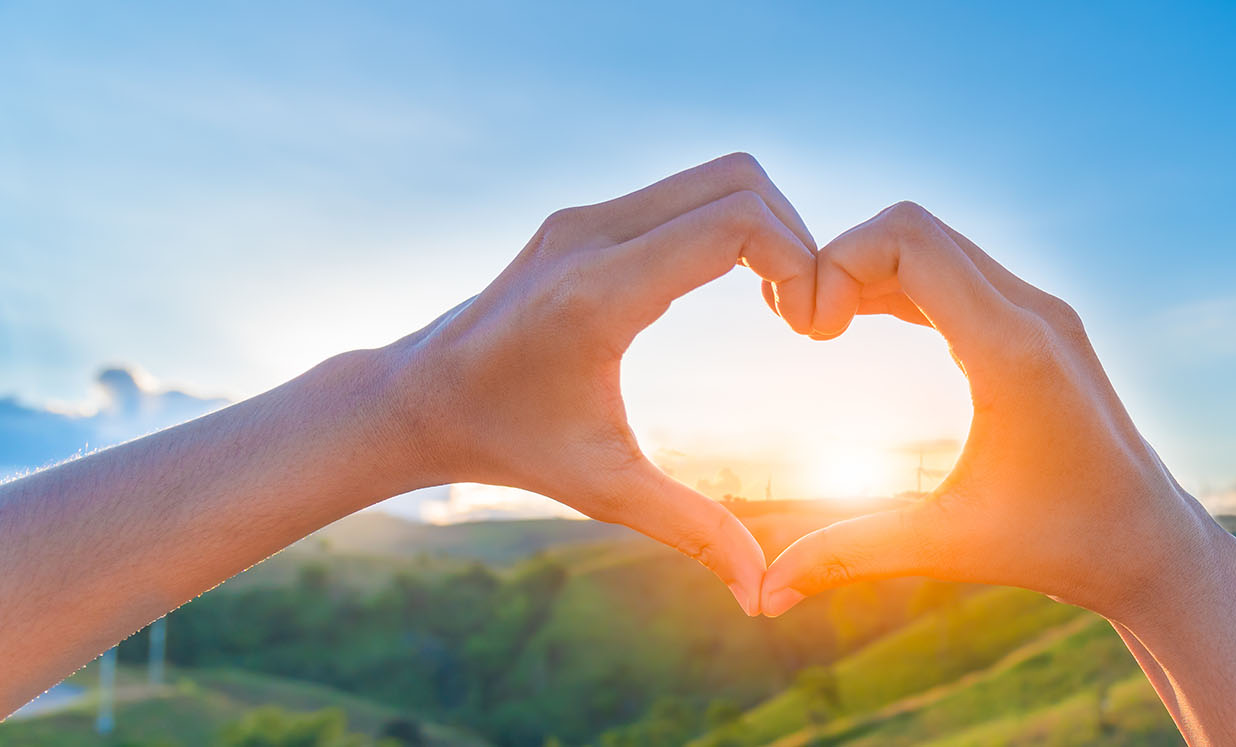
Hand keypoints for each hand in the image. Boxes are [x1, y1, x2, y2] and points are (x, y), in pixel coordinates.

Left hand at [381, 153, 816, 614]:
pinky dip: (732, 226)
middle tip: (803, 311)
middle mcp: (592, 237)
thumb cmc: (511, 447)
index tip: (807, 326)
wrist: (419, 399)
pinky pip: (686, 193)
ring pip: (718, 177)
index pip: (735, 223)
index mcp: (601, 295)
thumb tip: (761, 595)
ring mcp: (586, 218)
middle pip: (739, 181)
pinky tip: (741, 286)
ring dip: (767, 228)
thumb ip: (693, 532)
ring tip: (779, 300)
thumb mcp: (607, 491)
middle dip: (796, 237)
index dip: (798, 260)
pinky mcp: (584, 218)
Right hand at [757, 201, 1235, 620]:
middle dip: (841, 262)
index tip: (807, 334)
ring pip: (936, 245)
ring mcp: (1042, 312)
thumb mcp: (948, 547)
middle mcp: (1033, 313)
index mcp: (1012, 350)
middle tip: (804, 332)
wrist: (1150, 545)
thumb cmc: (1061, 548)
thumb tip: (764, 595)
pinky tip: (859, 325)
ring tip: (821, 329)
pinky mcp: (1041, 325)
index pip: (910, 240)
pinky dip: (902, 285)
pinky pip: (957, 273)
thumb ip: (851, 556)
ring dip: (870, 271)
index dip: (836, 263)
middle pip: (914, 228)